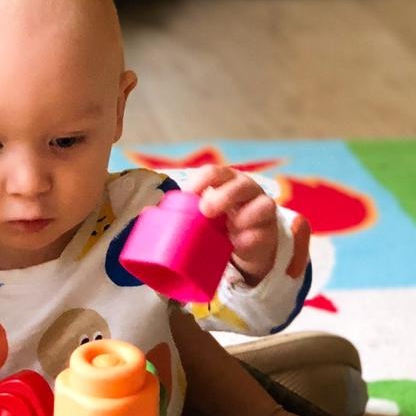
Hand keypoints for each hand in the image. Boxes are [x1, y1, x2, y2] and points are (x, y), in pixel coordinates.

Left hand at [182, 166, 278, 284]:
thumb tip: (146, 214)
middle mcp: (247, 190)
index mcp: (226, 181)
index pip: (214, 173)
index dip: (201, 181)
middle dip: (223, 196)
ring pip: (263, 205)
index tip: (188, 194)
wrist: (247, 241)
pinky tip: (238, 243)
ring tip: (229, 229)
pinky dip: (250, 238)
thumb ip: (184, 210)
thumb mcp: (203, 212)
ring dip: (244, 217)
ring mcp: (262, 209)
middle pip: (240, 185)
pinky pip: (264, 232)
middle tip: (206, 211)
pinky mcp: (269, 231)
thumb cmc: (220, 220)